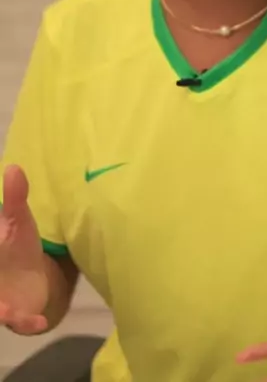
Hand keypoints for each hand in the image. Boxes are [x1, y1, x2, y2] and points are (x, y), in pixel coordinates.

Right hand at [0, 165, 48, 333]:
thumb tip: (14, 167)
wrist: (33, 276)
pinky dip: (25, 323)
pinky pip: (16, 323)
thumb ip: (16, 198)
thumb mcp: (18, 221)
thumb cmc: (19, 247)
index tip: (1, 242)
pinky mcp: (14, 316)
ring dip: (0, 312)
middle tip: (0, 304)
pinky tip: (39, 322)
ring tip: (6, 312)